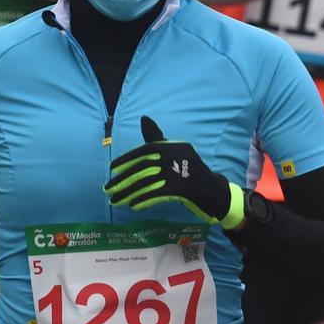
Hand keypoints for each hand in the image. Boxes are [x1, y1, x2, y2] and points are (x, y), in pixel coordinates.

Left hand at [103, 116, 238, 226]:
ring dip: (128, 192)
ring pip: (148, 182)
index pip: (147, 150)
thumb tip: (144, 118)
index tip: (112, 169)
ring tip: (114, 200)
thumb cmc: (192, 173)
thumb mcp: (177, 153)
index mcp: (176, 146)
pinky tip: (133, 204)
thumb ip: (158, 139)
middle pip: (144, 167)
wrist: (215, 192)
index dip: (127, 159)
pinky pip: (158, 193)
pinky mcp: (184, 189)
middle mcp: (179, 156)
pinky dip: (144, 199)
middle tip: (108, 188)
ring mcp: (182, 172)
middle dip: (123, 179)